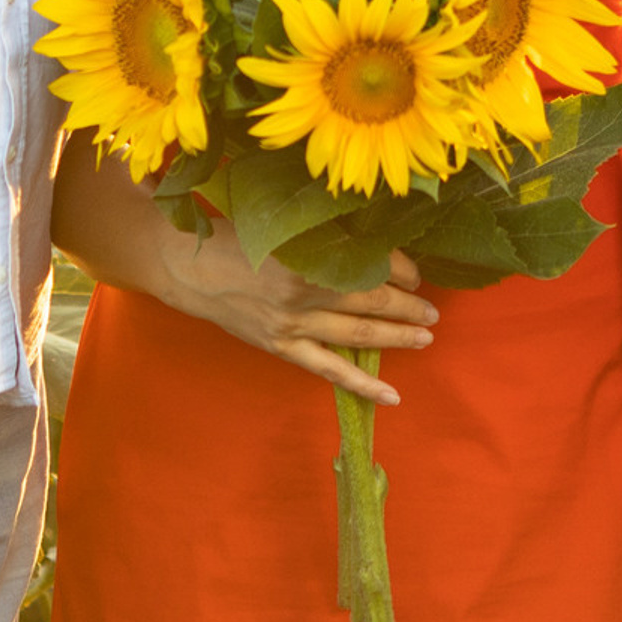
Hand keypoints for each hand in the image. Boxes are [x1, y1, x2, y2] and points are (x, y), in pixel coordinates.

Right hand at [160, 222, 437, 404]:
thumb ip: (326, 236)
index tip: (417, 272)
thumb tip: (374, 242)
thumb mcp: (285, 227)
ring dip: (397, 336)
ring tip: (425, 336)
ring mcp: (293, 324)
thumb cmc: (239, 238)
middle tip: (433, 309)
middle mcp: (304, 291)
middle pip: (371, 301)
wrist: (189, 268)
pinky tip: (392, 395)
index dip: (401, 269)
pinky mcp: (282, 347)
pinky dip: (364, 385)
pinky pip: (331, 371)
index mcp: (308, 255)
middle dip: (408, 305)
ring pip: (359, 334)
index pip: (370, 264)